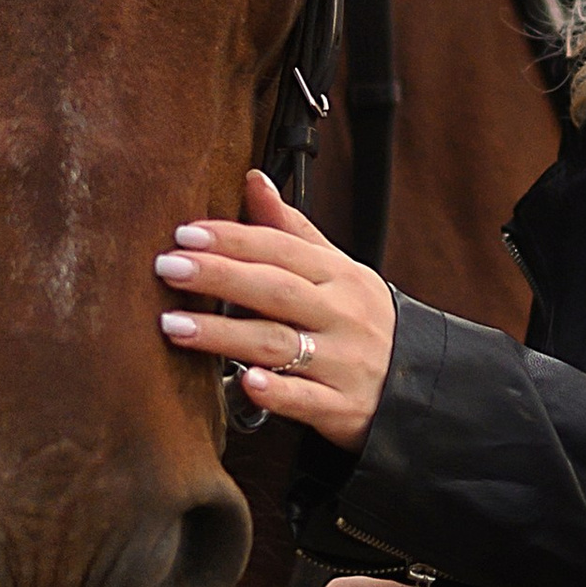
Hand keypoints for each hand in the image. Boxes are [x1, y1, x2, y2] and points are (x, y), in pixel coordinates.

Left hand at [154, 173, 395, 449]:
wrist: (417, 385)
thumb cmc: (360, 321)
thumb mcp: (337, 270)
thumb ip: (292, 230)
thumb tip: (253, 179)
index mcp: (339, 276)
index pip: (282, 249)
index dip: (233, 238)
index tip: (185, 234)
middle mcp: (342, 315)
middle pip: (276, 290)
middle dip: (220, 277)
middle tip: (168, 267)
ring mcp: (342, 363)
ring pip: (279, 344)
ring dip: (224, 334)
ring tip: (174, 325)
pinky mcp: (340, 407)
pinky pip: (305, 400)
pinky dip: (276, 391)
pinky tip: (245, 381)